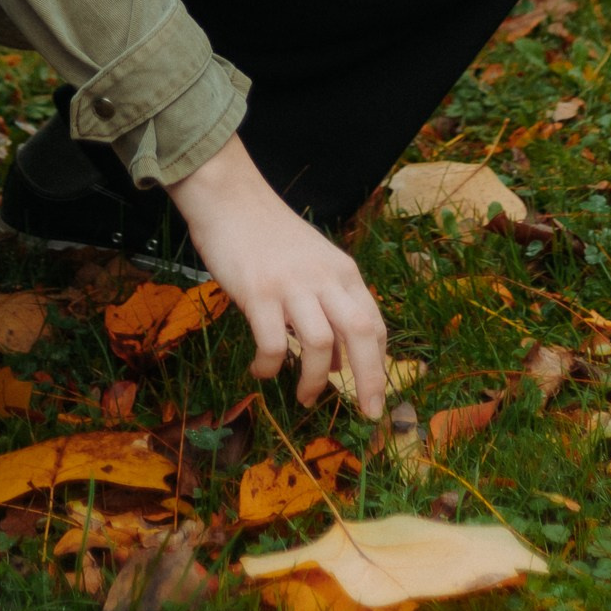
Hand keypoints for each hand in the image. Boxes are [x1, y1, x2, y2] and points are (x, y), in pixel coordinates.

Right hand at [169, 135, 386, 416]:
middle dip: (371, 379)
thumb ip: (328, 305)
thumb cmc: (268, 234)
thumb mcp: (312, 264)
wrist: (229, 196)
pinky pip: (273, 343)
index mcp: (343, 271)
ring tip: (305, 398)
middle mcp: (325, 278)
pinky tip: (261, 371)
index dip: (381, 363)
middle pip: (362, 334)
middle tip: (369, 413)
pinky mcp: (258, 292)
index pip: (375, 322)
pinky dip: (271, 366)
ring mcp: (292, 285)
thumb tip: (338, 361)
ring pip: (321, 343)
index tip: (377, 394)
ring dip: (315, 379)